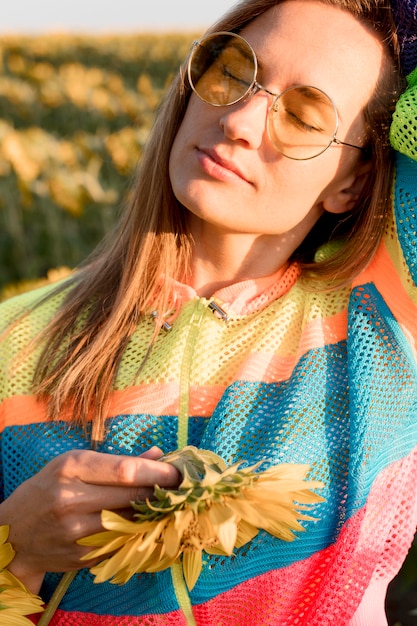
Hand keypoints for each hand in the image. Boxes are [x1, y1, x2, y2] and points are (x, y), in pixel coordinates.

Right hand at [0, 447, 179, 592]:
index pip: (126, 470)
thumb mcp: (75, 464)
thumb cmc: (49, 488)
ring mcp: (76, 531)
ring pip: (131, 521)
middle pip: (132, 496)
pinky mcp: (82, 555)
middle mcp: (71, 499)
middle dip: (162, 492)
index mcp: (71, 468)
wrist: (14, 533)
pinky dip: (139, 532)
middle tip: (182, 488)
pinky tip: (148, 524)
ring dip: (154, 513)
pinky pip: (122, 541)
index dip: (158, 472)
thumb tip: (158, 454)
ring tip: (168, 504)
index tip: (179, 472)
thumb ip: (117, 461)